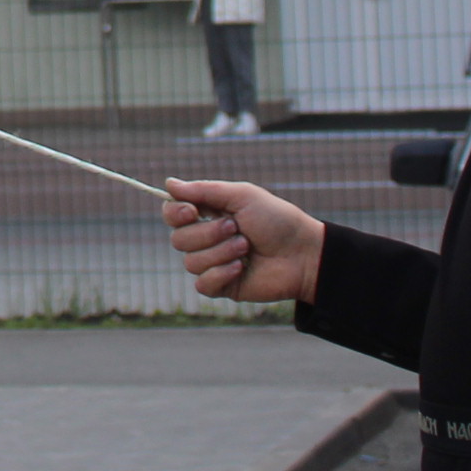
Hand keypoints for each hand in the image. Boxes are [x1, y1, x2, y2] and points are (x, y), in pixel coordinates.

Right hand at [162, 177, 323, 304]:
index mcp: (208, 214)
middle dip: (208, 234)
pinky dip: (221, 274)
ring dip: (221, 252)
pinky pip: (202, 284)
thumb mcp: (242, 196)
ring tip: (247, 248)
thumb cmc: (277, 220)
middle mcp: (206, 239)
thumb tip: (168, 183)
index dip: (175, 213)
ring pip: (191, 262)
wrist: (302, 254)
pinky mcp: (222, 286)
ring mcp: (213, 263)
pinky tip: (242, 268)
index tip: (192, 211)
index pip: (172, 214)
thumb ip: (204, 190)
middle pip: (177, 239)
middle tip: (237, 228)